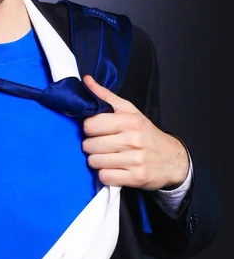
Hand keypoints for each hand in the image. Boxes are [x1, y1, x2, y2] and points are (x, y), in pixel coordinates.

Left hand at [81, 75, 188, 190]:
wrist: (172, 158)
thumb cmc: (146, 133)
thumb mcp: (129, 111)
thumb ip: (105, 96)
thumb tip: (86, 80)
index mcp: (129, 121)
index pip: (90, 125)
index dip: (88, 128)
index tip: (95, 130)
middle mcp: (132, 139)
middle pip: (89, 145)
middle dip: (91, 146)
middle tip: (100, 145)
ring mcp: (134, 160)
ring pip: (94, 162)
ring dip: (96, 161)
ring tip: (106, 157)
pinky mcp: (136, 177)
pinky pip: (105, 177)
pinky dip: (105, 174)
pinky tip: (112, 168)